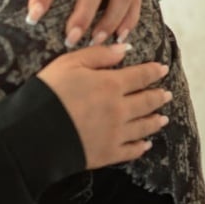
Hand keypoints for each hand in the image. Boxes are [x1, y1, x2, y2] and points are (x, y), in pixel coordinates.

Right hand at [37, 44, 169, 169]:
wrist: (37, 132)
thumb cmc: (49, 93)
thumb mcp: (68, 64)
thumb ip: (97, 55)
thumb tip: (123, 50)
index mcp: (111, 85)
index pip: (139, 76)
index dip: (153, 72)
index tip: (163, 70)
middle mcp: (119, 109)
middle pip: (146, 102)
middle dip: (158, 97)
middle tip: (167, 95)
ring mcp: (116, 133)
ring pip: (143, 126)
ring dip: (155, 121)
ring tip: (163, 118)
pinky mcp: (108, 153)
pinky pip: (131, 150)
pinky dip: (141, 147)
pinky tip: (146, 144)